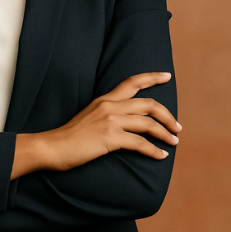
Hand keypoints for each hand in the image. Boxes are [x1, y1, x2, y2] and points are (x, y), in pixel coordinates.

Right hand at [12, 72, 180, 178]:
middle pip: (148, 104)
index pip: (131, 82)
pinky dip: (154, 150)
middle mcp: (110, 106)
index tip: (166, 76)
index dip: (151, 78)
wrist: (52, 147)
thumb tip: (124, 122)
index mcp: (104, 99)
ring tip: (174, 142)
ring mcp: (110, 121)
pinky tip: (161, 155)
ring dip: (165, 133)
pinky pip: (140, 143)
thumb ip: (106, 114)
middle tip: (177, 126)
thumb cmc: (69, 136)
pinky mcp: (110, 138)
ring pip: (148, 123)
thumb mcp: (89, 117)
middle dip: (167, 115)